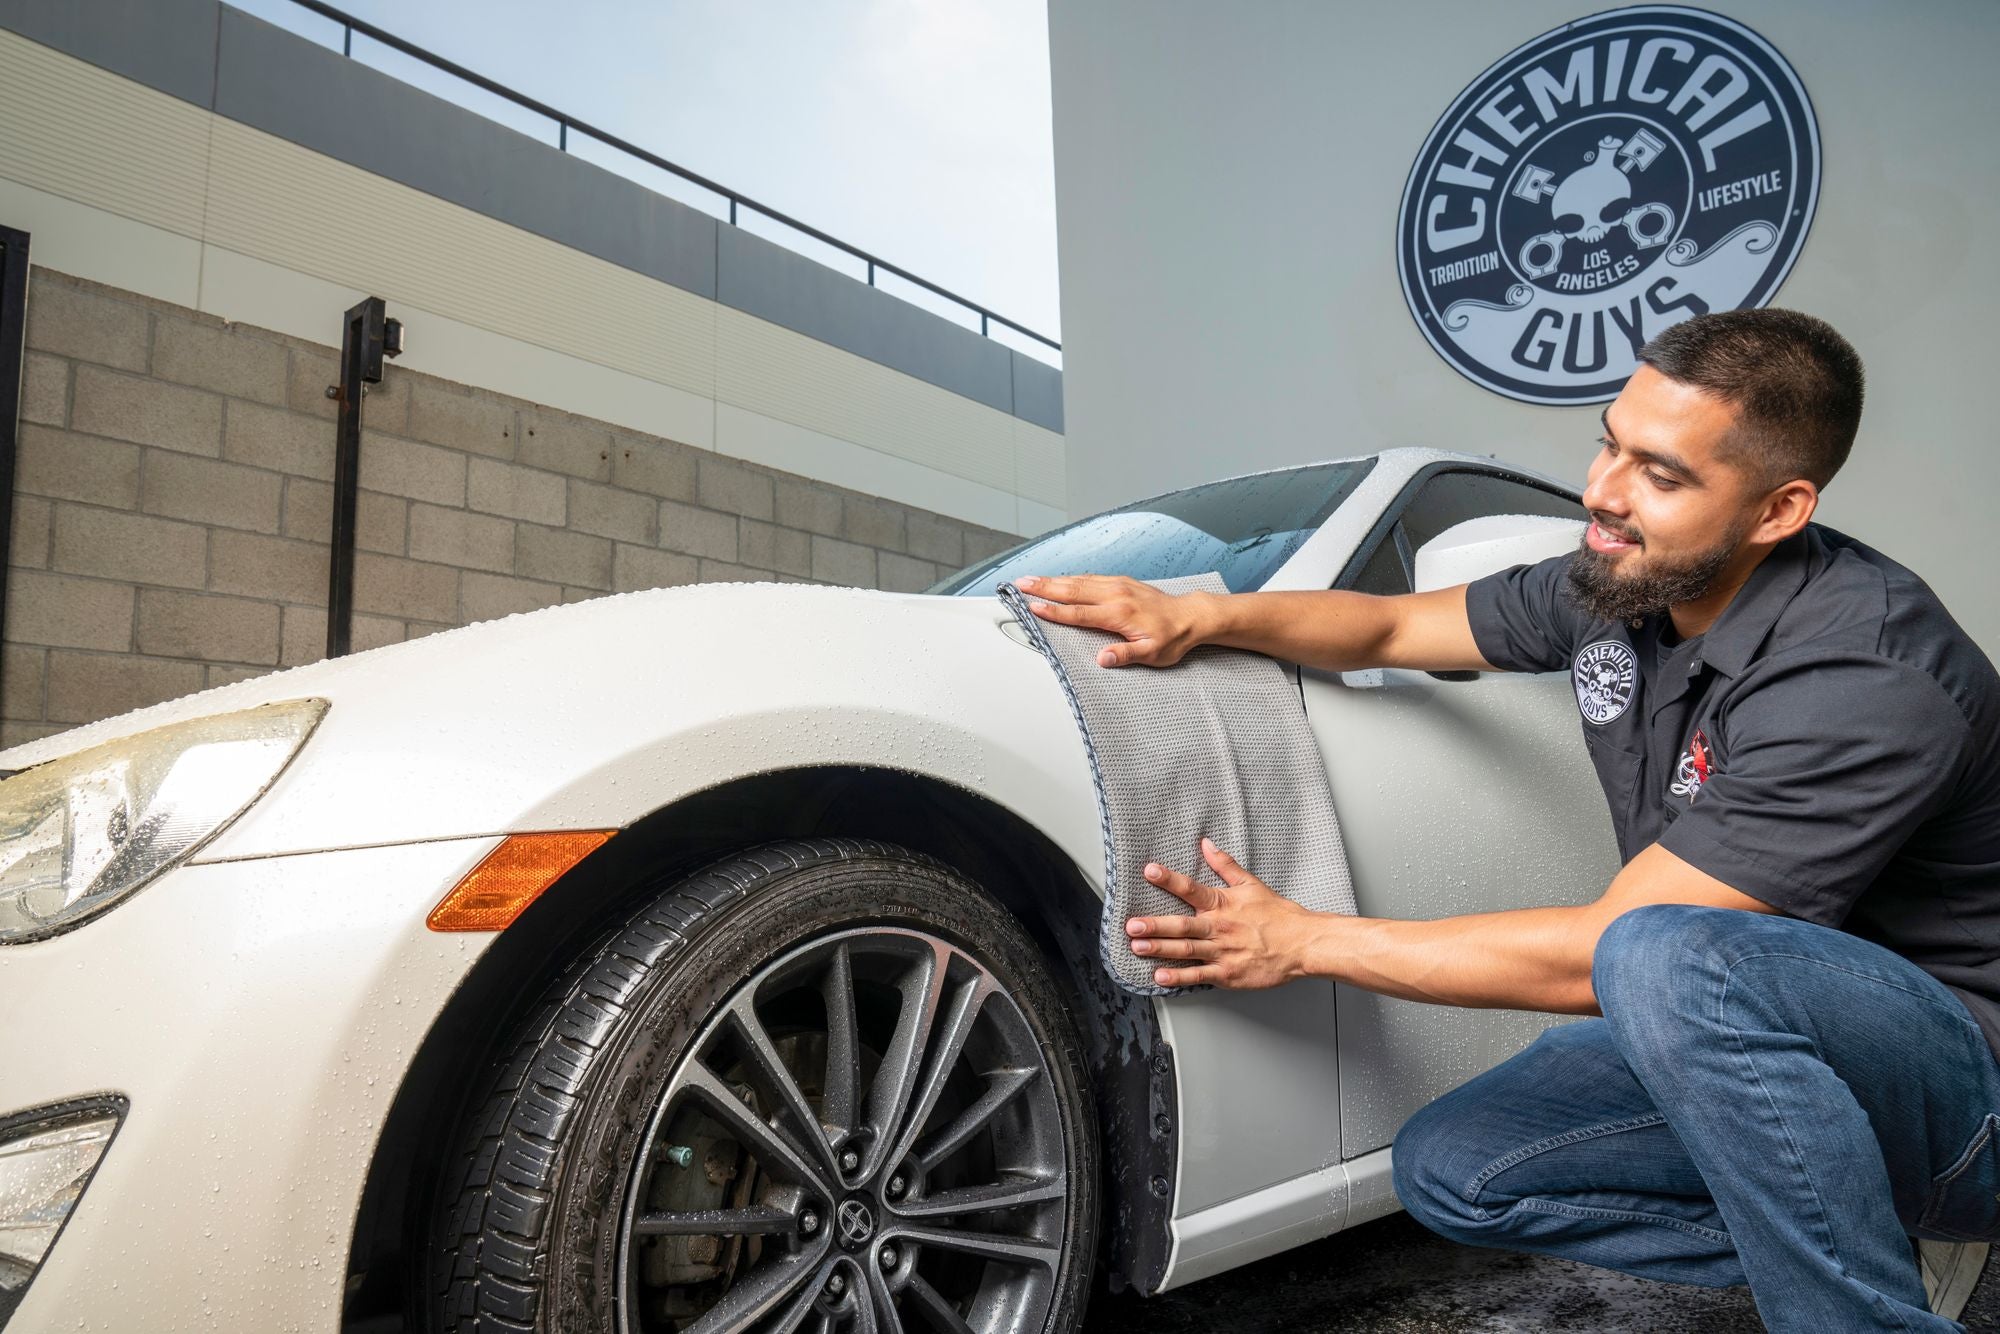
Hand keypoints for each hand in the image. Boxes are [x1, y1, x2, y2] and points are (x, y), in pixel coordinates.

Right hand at [1013, 574, 1215, 667]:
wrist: (1191, 616)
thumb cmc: (1172, 637)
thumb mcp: (1153, 653)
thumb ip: (1126, 655)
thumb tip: (1103, 660)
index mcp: (1119, 614)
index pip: (1079, 612)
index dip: (1054, 611)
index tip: (1033, 607)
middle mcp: (1116, 595)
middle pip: (1072, 590)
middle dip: (1044, 587)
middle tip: (1020, 584)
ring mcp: (1118, 585)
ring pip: (1079, 580)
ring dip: (1053, 580)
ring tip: (1032, 579)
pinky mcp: (1122, 582)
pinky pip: (1090, 577)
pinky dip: (1071, 577)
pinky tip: (1061, 579)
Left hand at [1127, 838, 1319, 988]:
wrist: (1303, 944)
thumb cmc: (1278, 915)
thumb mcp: (1251, 884)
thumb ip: (1224, 865)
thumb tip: (1206, 843)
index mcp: (1223, 904)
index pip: (1191, 889)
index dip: (1169, 879)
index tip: (1150, 871)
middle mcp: (1219, 928)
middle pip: (1182, 925)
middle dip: (1154, 925)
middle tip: (1131, 925)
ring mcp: (1223, 952)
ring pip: (1186, 950)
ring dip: (1160, 949)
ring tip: (1137, 947)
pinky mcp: (1228, 973)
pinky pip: (1199, 976)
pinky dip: (1179, 978)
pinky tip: (1160, 976)